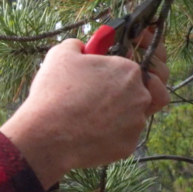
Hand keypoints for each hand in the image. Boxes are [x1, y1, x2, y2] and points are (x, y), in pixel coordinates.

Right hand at [0, 34, 169, 187]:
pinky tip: (89, 131)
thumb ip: (79, 45)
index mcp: (129, 70)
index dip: (117, 66)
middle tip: (107, 92)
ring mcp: (136, 123)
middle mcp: (140, 96)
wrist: (47, 136)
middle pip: (145, 89)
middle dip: (128, 89)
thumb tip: (83, 47)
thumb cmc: (54, 92)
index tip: (105, 70)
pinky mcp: (128, 145)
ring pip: (135, 114)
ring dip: (119, 112)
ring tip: (93, 114)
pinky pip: (124, 136)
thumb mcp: (61, 54)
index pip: (134, 63)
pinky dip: (110, 133)